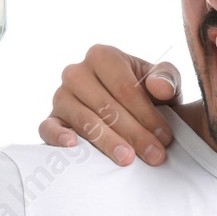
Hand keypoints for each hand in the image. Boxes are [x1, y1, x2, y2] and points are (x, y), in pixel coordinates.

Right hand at [38, 44, 180, 166]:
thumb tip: (159, 87)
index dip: (146, 114)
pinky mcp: (52, 118)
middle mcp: (76, 72)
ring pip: (84, 120)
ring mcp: (61, 95)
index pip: (125, 88)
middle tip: (155, 156)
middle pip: (106, 106)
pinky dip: (58, 136)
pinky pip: (48, 127)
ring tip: (127, 159)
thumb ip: (167, 79)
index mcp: (103, 56)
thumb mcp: (165, 82)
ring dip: (107, 141)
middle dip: (134, 134)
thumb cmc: (148, 94)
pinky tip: (73, 146)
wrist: (129, 112)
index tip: (165, 137)